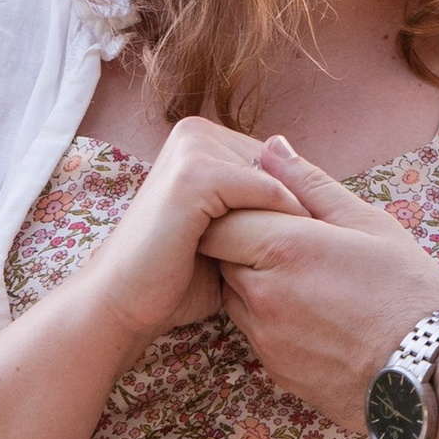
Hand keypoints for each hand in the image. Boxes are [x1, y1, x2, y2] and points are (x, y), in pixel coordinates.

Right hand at [70, 116, 305, 349]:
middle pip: (276, 163)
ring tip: (305, 252)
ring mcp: (192, 147)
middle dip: (295, 204)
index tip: (317, 233)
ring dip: (292, 215)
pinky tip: (285, 251)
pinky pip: (264, 190)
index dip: (294, 197)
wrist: (120, 306)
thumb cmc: (174, 277)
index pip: (271, 159)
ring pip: (274, 176)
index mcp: (199, 138)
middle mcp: (194, 131)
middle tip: (314, 244)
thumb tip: (307, 189)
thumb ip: (255, 206)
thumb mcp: (226, 232)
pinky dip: (280, 219)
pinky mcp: (195, 174)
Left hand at [201, 134, 438, 428]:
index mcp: (284, 249)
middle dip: (242, 242)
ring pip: (234, 295)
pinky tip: (312, 310)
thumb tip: (272, 147)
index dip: (236, 209)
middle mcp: (262, 295)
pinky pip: (253, 330)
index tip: (265, 206)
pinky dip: (269, 314)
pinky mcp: (274, 370)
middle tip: (289, 237)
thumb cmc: (405, 288)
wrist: (425, 371)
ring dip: (253, 278)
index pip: (221, 220)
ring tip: (304, 274)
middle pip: (221, 258)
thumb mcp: (367, 223)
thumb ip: (311, 184)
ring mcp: (264, 337)